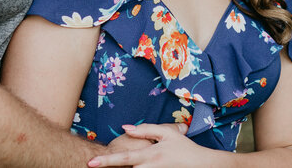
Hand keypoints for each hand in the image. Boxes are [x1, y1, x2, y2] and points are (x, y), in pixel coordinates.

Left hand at [88, 123, 210, 167]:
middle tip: (96, 164)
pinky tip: (135, 164)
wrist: (200, 166)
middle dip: (111, 167)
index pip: (124, 158)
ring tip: (110, 162)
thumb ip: (145, 130)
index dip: (106, 161)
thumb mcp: (166, 133)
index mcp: (150, 155)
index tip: (91, 162)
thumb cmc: (183, 148)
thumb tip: (125, 127)